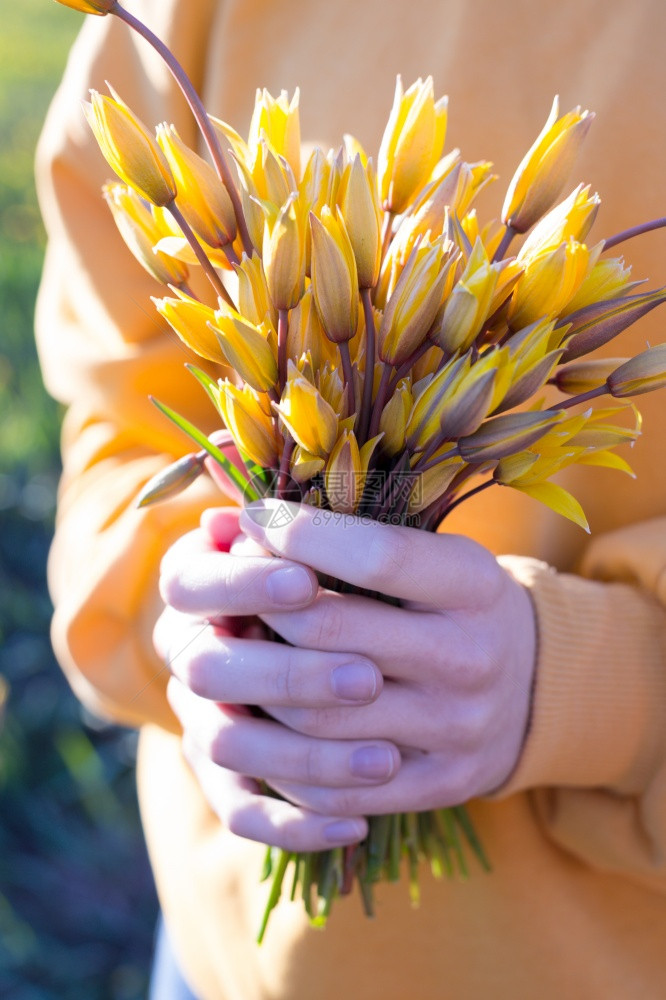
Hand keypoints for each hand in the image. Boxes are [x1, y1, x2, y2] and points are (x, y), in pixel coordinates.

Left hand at [158, 500, 536, 846]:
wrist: (533, 684)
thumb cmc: (456, 602)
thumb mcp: (433, 552)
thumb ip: (348, 533)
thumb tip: (228, 518)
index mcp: (475, 586)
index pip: (375, 557)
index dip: (300, 534)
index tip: (254, 517)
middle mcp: (471, 657)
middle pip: (331, 635)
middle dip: (261, 606)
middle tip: (230, 590)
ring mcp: (456, 730)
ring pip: (317, 716)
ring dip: (256, 683)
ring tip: (236, 651)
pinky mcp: (438, 785)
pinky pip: (335, 787)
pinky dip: (280, 758)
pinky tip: (258, 720)